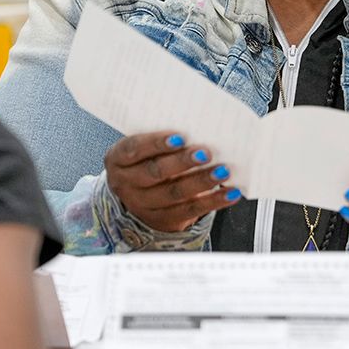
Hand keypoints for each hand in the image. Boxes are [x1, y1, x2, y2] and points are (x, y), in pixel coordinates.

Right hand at [105, 131, 241, 232]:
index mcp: (118, 159)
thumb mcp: (144, 149)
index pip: (135, 149)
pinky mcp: (163, 219)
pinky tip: (230, 193)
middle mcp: (126, 184)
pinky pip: (190, 210)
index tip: (180, 137)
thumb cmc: (148, 159)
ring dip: (201, 182)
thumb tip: (198, 128)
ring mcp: (143, 205)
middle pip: (155, 173)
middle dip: (182, 162)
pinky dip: (213, 201)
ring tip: (223, 171)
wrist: (141, 196)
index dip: (157, 143)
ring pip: (174, 193)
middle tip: (206, 153)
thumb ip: (163, 140)